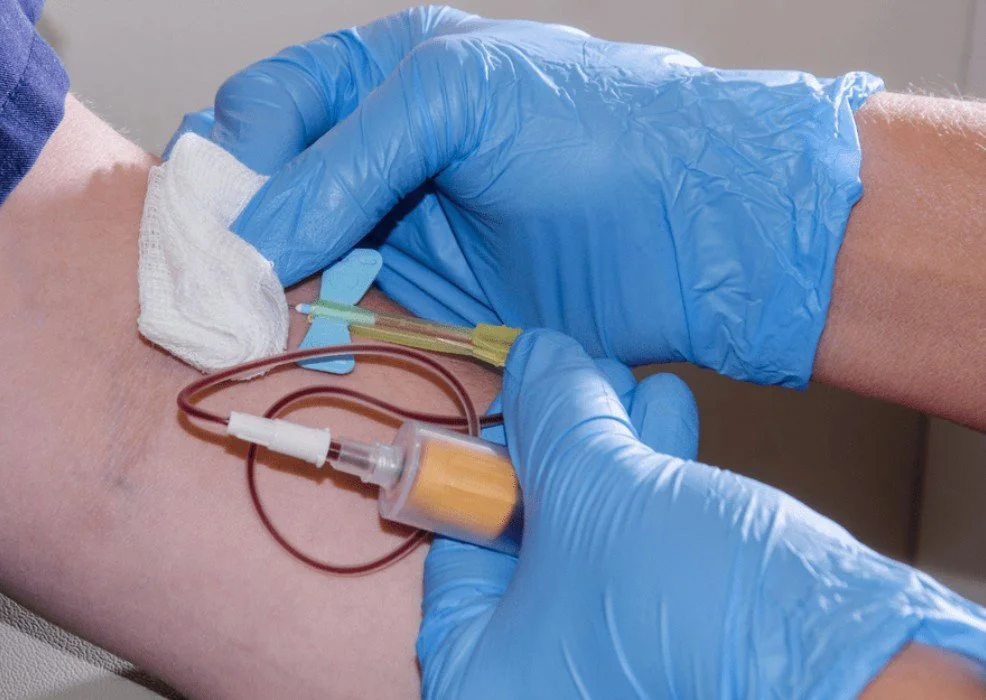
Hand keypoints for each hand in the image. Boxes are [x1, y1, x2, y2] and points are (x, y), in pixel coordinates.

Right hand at [171, 7, 882, 386]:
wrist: (699, 229)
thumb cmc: (596, 129)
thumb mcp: (451, 100)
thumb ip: (340, 161)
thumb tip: (245, 236)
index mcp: (383, 70)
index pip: (264, 105)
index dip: (231, 155)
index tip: (218, 214)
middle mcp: (378, 147)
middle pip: (263, 182)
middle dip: (230, 224)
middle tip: (212, 273)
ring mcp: (395, 224)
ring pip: (287, 252)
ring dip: (257, 282)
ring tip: (240, 311)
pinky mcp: (418, 297)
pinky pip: (334, 309)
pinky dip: (302, 323)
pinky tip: (289, 334)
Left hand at [417, 329, 985, 696]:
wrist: (838, 662)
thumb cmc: (686, 603)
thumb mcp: (593, 486)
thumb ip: (550, 416)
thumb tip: (536, 359)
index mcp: (483, 670)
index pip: (456, 552)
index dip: (482, 466)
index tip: (509, 405)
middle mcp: (539, 679)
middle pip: (526, 539)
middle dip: (559, 443)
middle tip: (571, 377)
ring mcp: (609, 667)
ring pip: (591, 537)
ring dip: (612, 447)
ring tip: (621, 378)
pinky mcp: (675, 645)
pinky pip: (643, 552)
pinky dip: (654, 482)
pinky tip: (667, 413)